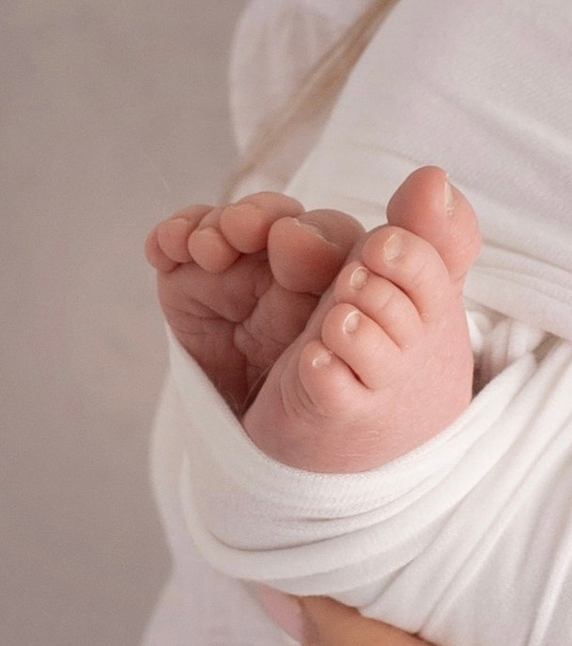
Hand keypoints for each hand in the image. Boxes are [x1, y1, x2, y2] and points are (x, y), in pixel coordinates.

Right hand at [146, 191, 361, 412]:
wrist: (249, 428)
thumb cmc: (303, 400)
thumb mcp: (326, 390)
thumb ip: (331, 363)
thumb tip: (328, 357)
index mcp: (332, 283)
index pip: (333, 241)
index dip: (314, 236)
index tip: (290, 242)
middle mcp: (286, 263)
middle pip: (278, 219)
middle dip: (259, 217)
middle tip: (240, 230)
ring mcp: (236, 266)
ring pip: (228, 224)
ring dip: (213, 226)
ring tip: (206, 251)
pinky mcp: (188, 276)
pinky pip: (181, 240)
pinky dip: (171, 236)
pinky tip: (164, 250)